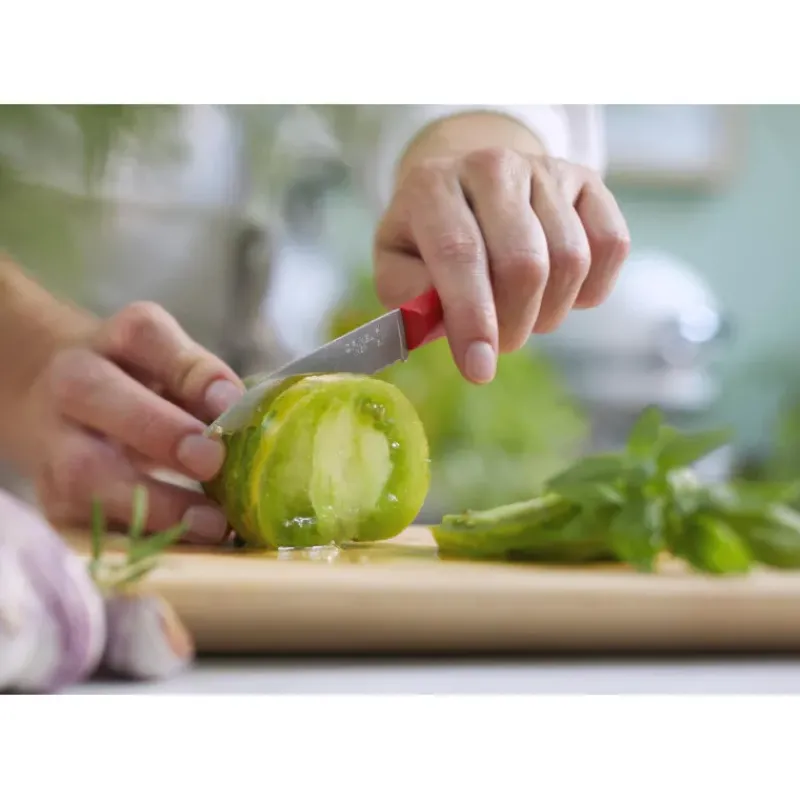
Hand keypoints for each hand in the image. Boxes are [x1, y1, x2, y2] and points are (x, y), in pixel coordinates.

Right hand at [25, 302, 243, 542]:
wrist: (61, 406)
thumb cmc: (141, 385)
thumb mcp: (174, 367)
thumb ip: (204, 382)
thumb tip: (238, 410)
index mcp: (115, 340)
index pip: (147, 336)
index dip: (190, 370)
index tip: (229, 402)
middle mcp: (72, 383)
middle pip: (96, 395)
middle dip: (158, 431)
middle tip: (212, 461)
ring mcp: (52, 443)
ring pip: (82, 473)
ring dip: (152, 503)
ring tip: (211, 524)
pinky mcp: (52, 499)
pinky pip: (86, 523)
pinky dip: (139, 540)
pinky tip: (186, 547)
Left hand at [374, 147, 630, 383]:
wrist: (468, 189)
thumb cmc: (429, 239)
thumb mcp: (397, 265)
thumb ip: (407, 295)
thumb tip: (440, 320)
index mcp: (432, 186)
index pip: (460, 254)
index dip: (473, 319)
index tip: (479, 370)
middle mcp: (492, 166)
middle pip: (523, 263)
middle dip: (514, 324)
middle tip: (500, 342)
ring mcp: (545, 169)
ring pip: (571, 261)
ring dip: (549, 312)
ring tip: (522, 313)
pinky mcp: (588, 181)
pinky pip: (610, 246)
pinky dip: (590, 289)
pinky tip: (559, 292)